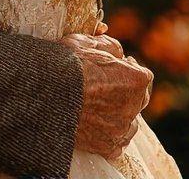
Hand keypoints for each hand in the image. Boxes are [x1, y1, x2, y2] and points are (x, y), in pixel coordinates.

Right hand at [60, 32, 152, 159]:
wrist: (45, 94)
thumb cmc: (65, 65)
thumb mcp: (85, 42)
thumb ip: (108, 45)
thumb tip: (117, 52)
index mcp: (135, 79)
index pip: (143, 76)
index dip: (129, 71)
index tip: (117, 69)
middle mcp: (134, 106)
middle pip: (139, 100)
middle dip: (126, 92)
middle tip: (107, 87)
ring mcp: (121, 128)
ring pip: (130, 124)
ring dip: (120, 116)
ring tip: (100, 109)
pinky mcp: (107, 146)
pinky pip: (117, 145)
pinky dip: (109, 137)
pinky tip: (97, 128)